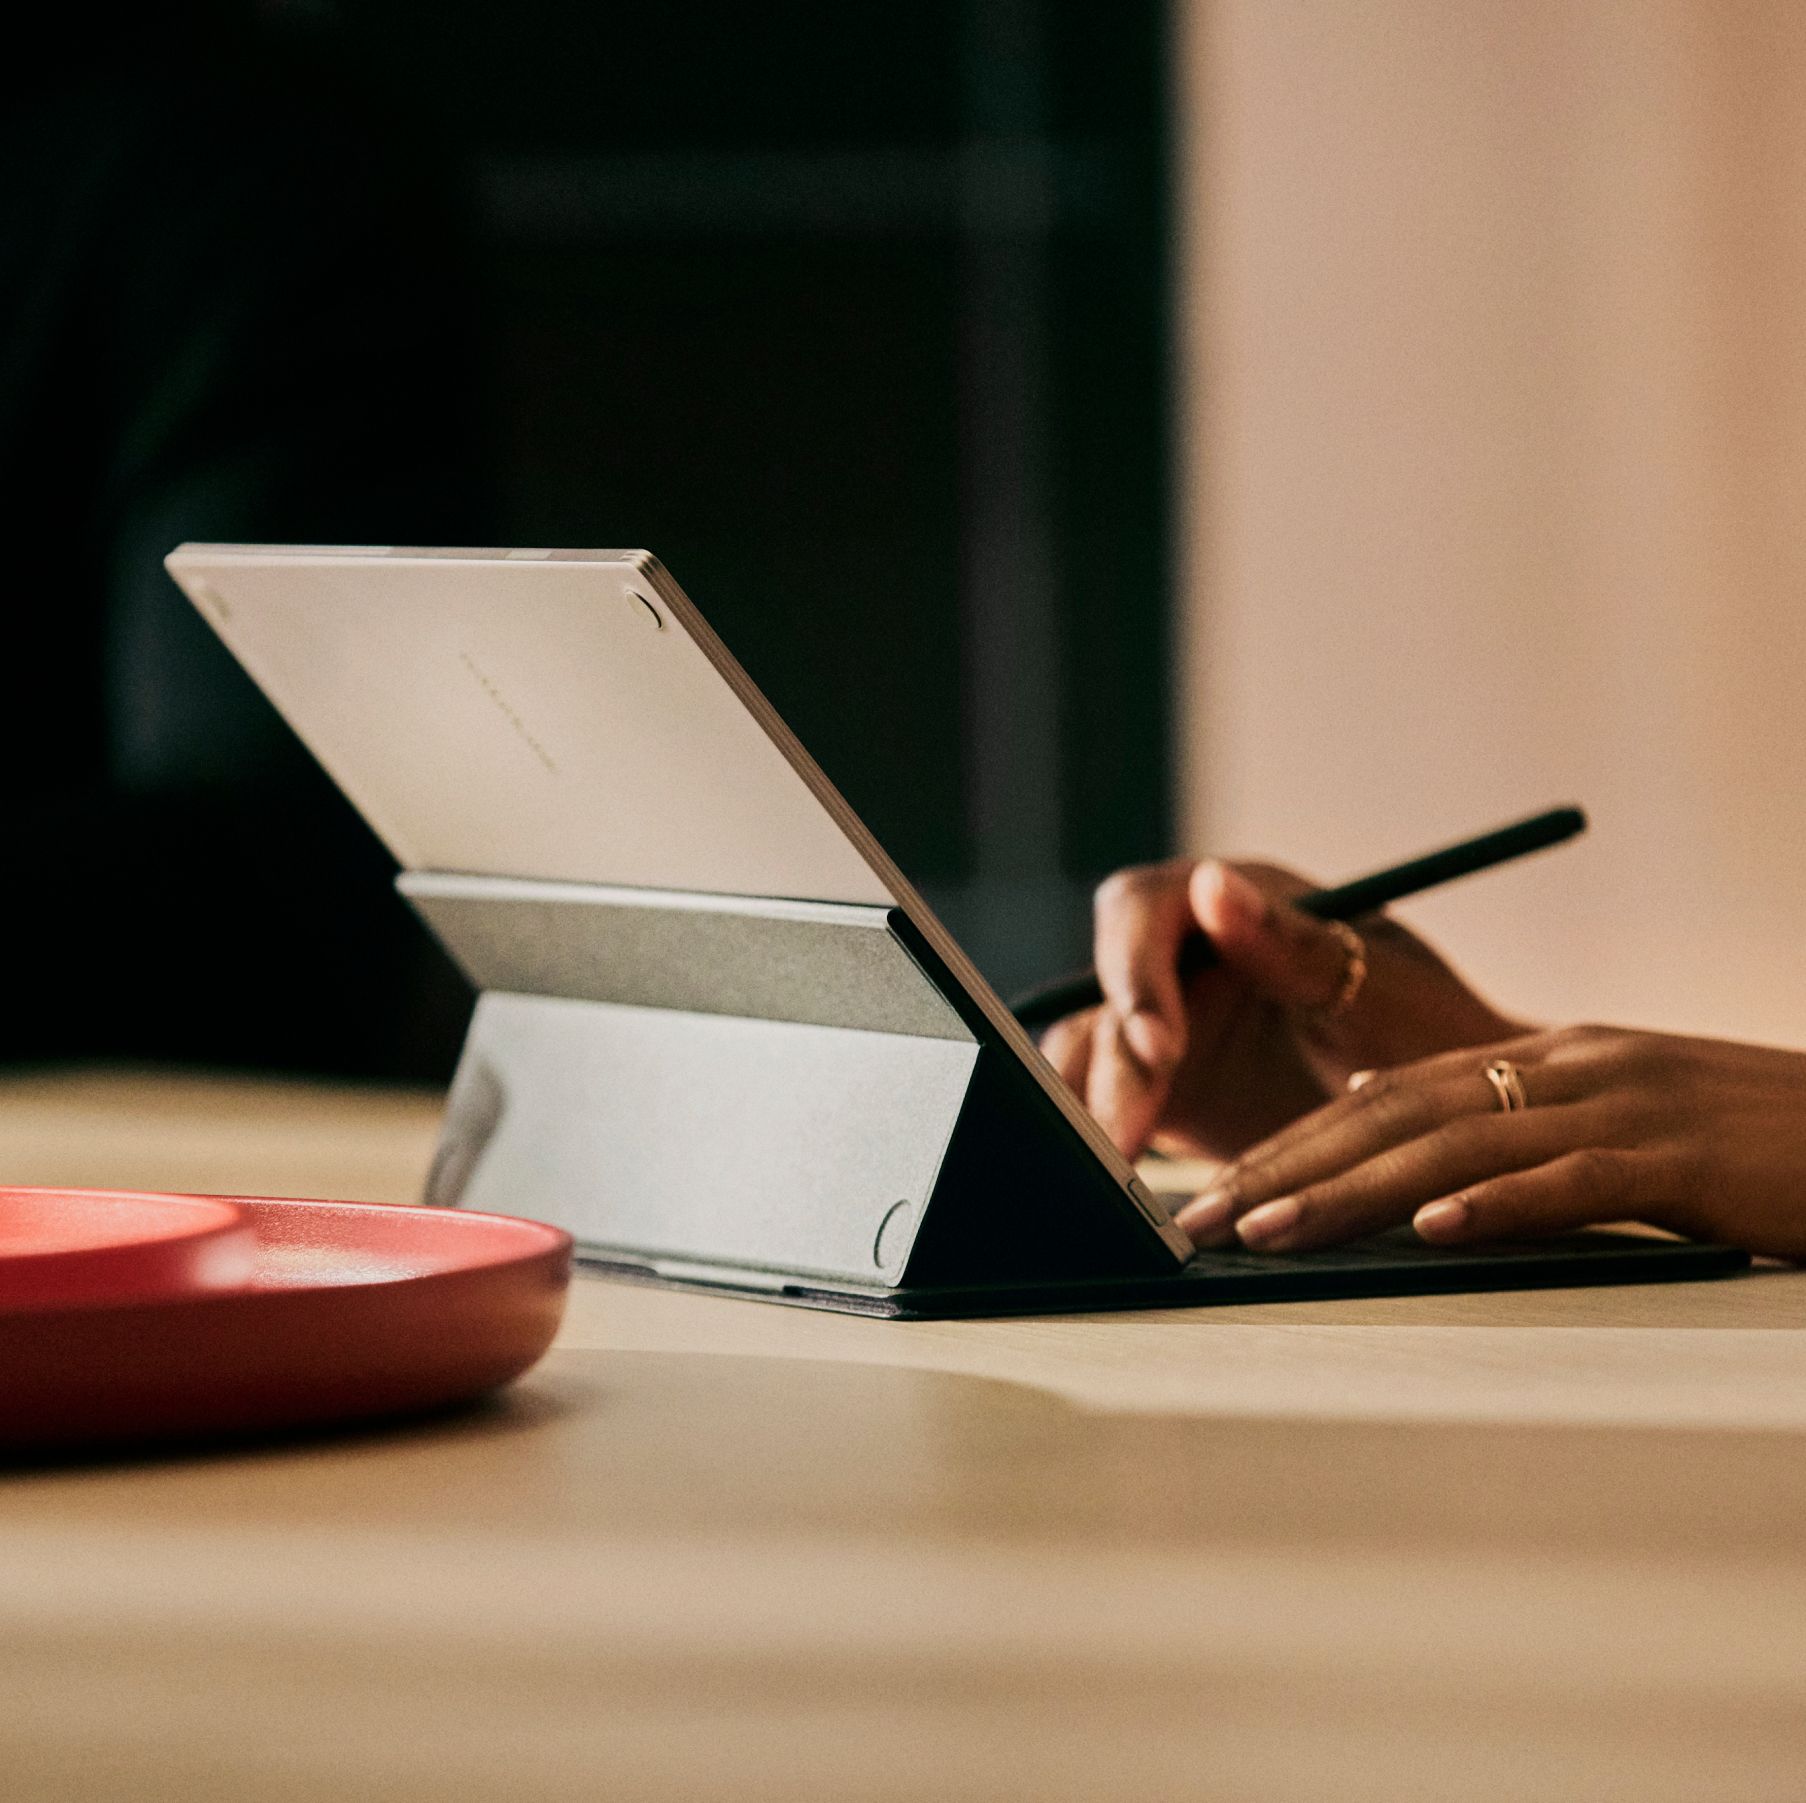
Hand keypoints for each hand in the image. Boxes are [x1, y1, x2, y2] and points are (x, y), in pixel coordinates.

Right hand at [1040, 858, 1521, 1164]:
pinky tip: (1115, 1193)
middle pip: (1107, 993)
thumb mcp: (1378, 987)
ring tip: (1114, 1179)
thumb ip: (1293, 944)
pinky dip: (1104, 1144)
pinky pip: (1104, 1106)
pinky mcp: (1160, 1090)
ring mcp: (1167, 1023)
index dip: (1137, 973)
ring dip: (1095, 1110)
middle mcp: (1187, 954)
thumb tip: (1212, 883)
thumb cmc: (1434, 1031)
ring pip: (1092, 1054)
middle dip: (1114, 1068)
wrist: (1461, 1117)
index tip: (1162, 1046)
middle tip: (1124, 1138)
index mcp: (1236, 900)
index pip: (1147, 911)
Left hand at [1176, 1025, 1805, 1260]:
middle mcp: (1571, 1065)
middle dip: (1288, 1167)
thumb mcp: (1620, 1119)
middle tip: (1202, 1218)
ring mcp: (1627, 1103)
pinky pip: (1574, 1181)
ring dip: (1350, 1190)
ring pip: (1458, 1142)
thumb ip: (1513, 1122)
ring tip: (1266, 1231)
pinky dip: (1496, 1205)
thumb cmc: (1752, 1147)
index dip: (1295, 1142)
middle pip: (1397, 1112)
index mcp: (1548, 1056)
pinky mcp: (1685, 1157)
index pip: (1389, 1095)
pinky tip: (1429, 1233)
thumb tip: (1390, 1125)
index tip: (1218, 1190)